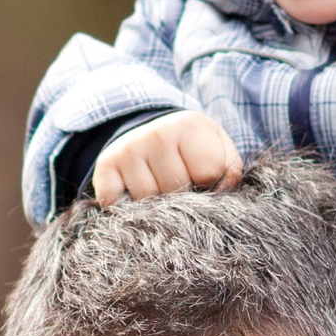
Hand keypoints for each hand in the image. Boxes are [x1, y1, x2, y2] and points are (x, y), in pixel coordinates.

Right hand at [91, 110, 243, 203]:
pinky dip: (128, 209)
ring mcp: (128, 149)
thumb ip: (229, 172)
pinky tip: (136, 194)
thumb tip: (220, 195)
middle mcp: (156, 134)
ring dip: (157, 206)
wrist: (153, 133)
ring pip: (149, 201)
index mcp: (190, 126)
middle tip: (180, 184)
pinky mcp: (106, 166)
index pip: (208, 173)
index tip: (204, 176)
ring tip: (160, 189)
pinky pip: (118, 204)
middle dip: (183, 197)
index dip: (210, 184)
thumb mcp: (220, 151)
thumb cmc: (193, 150)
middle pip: (177, 190)